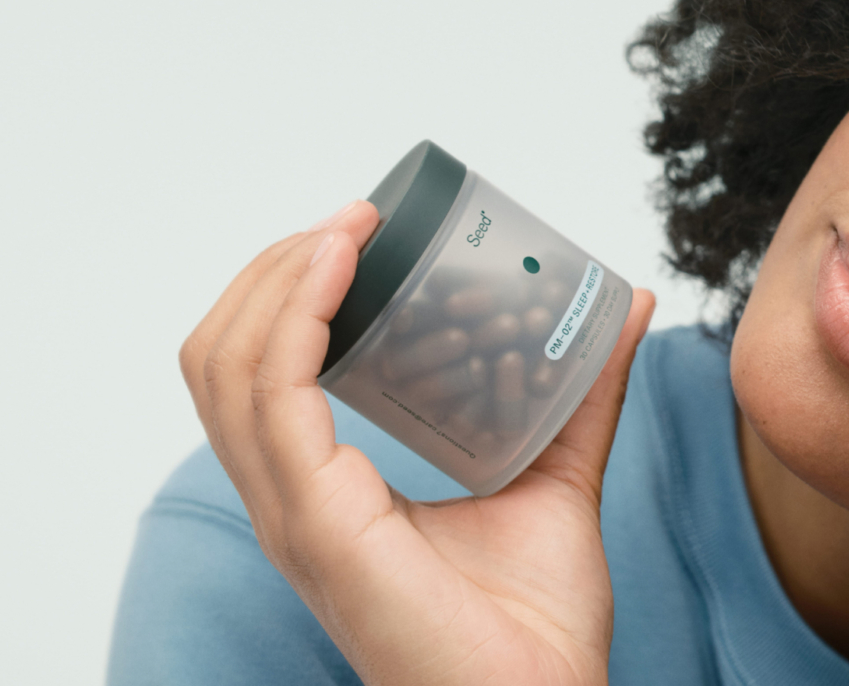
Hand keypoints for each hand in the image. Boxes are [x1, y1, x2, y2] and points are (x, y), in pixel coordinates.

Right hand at [178, 202, 655, 685]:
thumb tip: (625, 304)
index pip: (259, 376)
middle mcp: (294, 503)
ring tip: (347, 228)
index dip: (289, 296)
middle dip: (274, 272)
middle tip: (353, 221)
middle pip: (223, 358)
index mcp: (327, 495)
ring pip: (228, 367)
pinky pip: (275, 398)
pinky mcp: (319, 524)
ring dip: (278, 278)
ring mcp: (296, 515)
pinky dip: (293, 317)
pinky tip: (337, 265)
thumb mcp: (559, 474)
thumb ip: (583, 393)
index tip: (358, 233)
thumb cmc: (536, 628)